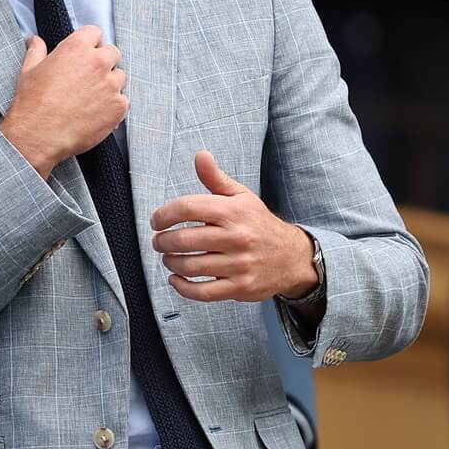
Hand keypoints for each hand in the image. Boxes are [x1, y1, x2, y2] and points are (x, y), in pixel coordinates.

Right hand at [0, 28, 127, 177]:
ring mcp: (111, 85)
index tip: (85, 53)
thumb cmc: (32, 102)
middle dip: (103, 62)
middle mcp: (98, 62)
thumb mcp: (29, 70)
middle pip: (112, 53)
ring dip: (110, 84)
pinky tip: (97, 113)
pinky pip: (123, 101)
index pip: (95, 32)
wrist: (39, 134)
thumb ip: (36, 51)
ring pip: (120, 77)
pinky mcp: (118, 107)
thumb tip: (34, 40)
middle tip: (89, 78)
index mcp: (76, 48)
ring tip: (92, 98)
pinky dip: (113, 106)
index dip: (89, 43)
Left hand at [150, 151, 318, 301]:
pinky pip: (203, 292)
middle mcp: (236, 237)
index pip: (187, 208)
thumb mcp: (241, 196)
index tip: (156, 221)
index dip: (164, 214)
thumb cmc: (259, 224)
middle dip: (162, 241)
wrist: (292, 256)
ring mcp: (239, 265)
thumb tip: (200, 155)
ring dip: (170, 262)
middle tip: (158, 242)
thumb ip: (216, 178)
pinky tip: (176, 279)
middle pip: (184, 239)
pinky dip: (183, 287)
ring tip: (168, 258)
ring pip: (190, 266)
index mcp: (232, 212)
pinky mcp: (240, 287)